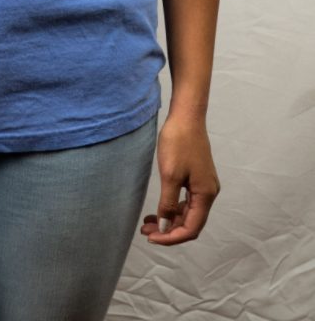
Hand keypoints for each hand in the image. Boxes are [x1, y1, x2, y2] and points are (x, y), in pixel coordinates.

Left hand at [140, 110, 219, 245]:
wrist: (186, 116)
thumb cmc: (178, 142)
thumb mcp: (170, 175)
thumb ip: (168, 204)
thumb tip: (165, 228)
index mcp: (205, 195)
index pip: (191, 228)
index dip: (171, 237)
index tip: (151, 237)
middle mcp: (208, 193)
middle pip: (190, 222)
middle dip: (168, 230)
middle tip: (145, 230)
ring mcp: (203, 185)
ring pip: (187, 212)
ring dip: (169, 220)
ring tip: (147, 222)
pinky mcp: (196, 177)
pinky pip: (186, 200)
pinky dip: (172, 207)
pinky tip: (158, 209)